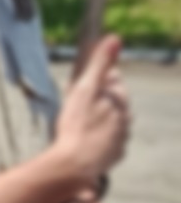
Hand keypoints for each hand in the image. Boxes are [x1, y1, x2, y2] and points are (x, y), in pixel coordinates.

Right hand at [51, 35, 130, 193]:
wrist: (76, 163)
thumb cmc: (78, 124)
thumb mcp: (85, 88)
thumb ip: (100, 64)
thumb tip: (115, 38)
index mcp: (119, 99)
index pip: (114, 80)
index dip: (98, 79)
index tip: (83, 83)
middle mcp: (126, 117)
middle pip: (113, 102)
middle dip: (100, 101)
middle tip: (77, 105)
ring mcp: (122, 137)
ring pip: (112, 122)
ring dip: (100, 121)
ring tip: (80, 126)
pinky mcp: (115, 154)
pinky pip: (109, 141)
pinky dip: (99, 139)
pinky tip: (85, 142)